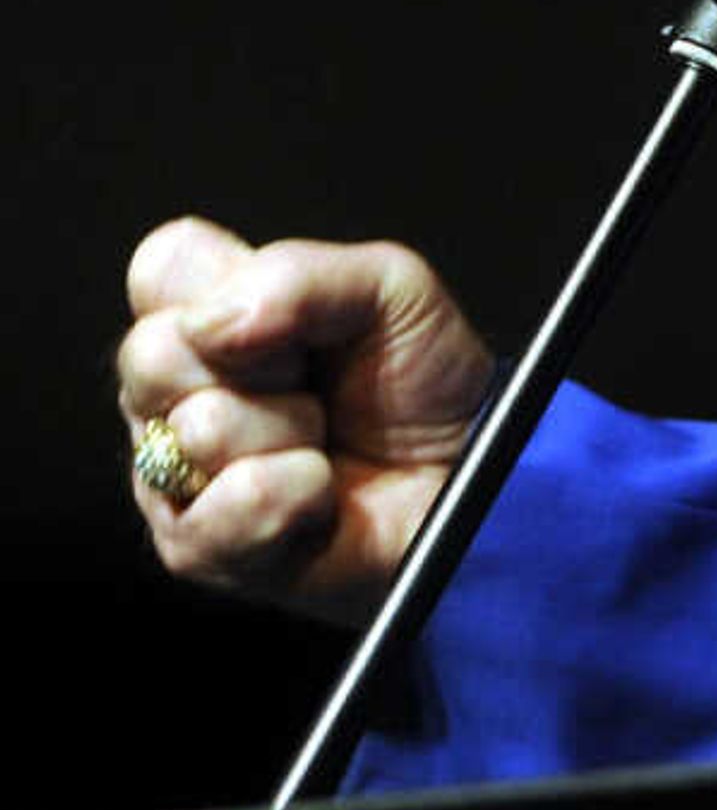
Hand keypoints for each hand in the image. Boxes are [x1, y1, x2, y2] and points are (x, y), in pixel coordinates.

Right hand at [117, 217, 496, 623]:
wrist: (470, 471)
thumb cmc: (426, 380)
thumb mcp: (390, 289)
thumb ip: (297, 274)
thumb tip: (209, 325)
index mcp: (208, 315)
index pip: (163, 264)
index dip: (234, 283)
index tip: (300, 319)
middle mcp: (175, 391)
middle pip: (152, 351)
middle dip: (267, 362)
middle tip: (317, 384)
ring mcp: (176, 470)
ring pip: (199, 428)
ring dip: (292, 432)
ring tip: (325, 443)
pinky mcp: (198, 545)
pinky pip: (216, 515)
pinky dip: (291, 499)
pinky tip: (320, 495)